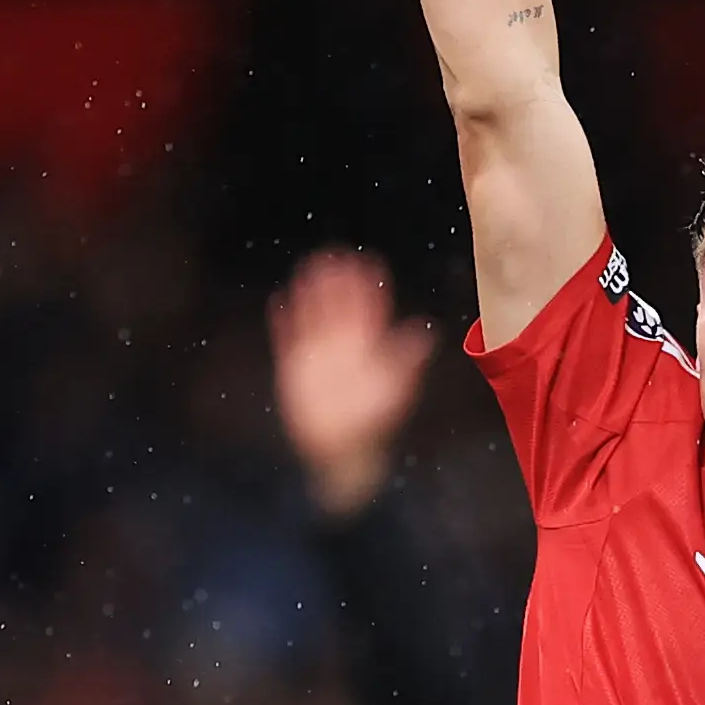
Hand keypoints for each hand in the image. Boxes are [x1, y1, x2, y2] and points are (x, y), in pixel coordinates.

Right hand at [268, 251, 434, 516]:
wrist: (343, 451)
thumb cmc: (373, 424)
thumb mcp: (395, 390)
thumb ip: (406, 359)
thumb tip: (426, 330)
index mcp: (367, 348)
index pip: (368, 310)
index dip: (368, 287)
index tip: (369, 263)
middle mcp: (342, 348)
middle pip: (338, 306)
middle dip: (337, 282)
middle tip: (335, 253)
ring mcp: (317, 357)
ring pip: (312, 316)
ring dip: (310, 293)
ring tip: (307, 266)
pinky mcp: (295, 370)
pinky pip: (286, 339)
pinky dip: (282, 322)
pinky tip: (278, 300)